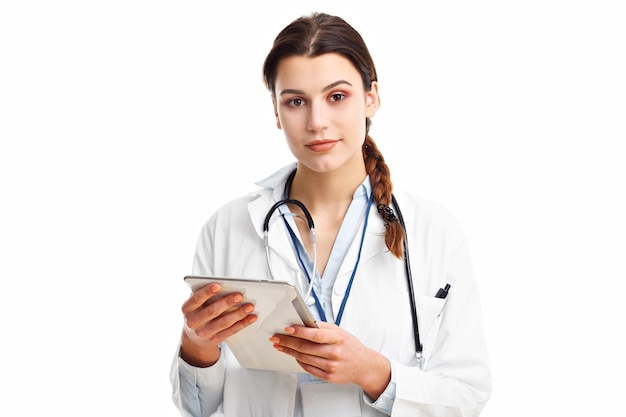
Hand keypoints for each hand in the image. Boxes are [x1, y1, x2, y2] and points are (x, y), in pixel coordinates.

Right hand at [180, 283, 256, 366]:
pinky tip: (251, 317)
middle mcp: (193, 322)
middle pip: (212, 311)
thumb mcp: (195, 304)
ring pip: (223, 322)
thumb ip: (205, 295)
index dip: (207, 292)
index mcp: (187, 309)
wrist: (193, 337)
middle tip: (240, 296)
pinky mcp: (215, 339)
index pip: (196, 299)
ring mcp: (204, 332)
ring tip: (249, 306)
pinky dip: (243, 324)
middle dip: (227, 302)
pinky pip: (231, 331)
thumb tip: (226, 286)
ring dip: (238, 314)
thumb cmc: (198, 312)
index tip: (219, 285)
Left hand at [269, 322, 390, 398]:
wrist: (364, 365)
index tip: (287, 329)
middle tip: (276, 338)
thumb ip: (322, 327)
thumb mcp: (339, 332)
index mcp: (337, 338)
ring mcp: (331, 366)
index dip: (299, 332)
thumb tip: (302, 323)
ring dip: (289, 351)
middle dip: (287, 342)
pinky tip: (294, 355)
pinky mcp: (328, 377)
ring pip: (304, 358)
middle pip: (305, 347)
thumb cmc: (350, 346)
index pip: (315, 334)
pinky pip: (308, 368)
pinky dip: (298, 360)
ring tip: (281, 346)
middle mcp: (334, 353)